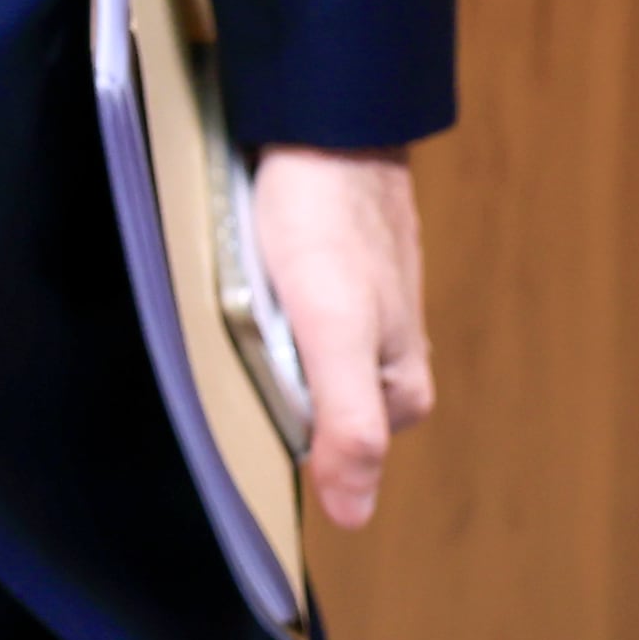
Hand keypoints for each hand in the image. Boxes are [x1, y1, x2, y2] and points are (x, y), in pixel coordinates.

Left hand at [250, 145, 432, 528]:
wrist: (326, 121)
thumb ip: (350, 424)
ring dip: (262, 338)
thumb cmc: (328, 223)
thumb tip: (353, 518)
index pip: (328, 451)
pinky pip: (291, 309)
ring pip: (299, 356)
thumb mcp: (335, 330)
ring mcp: (363, 312)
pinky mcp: (333, 272)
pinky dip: (263, 299)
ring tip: (238, 299)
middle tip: (239, 333)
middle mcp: (388, 355)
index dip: (278, 425)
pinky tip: (244, 276)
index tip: (245, 390)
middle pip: (312, 403)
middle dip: (269, 382)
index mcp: (400, 387)